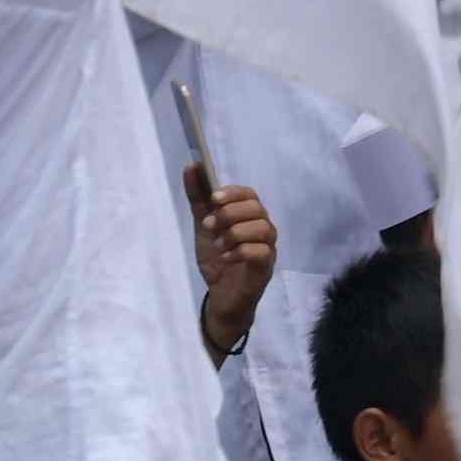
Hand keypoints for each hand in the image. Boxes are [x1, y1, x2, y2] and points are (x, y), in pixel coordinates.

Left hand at [187, 169, 276, 359]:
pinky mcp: (266, 268)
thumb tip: (192, 165)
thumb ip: (198, 197)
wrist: (220, 296)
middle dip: (230, 213)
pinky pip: (261, 252)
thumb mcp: (203, 225)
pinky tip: (225, 258)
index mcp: (249, 216)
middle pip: (257, 209)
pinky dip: (239, 252)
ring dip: (234, 233)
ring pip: (262, 228)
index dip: (233, 193)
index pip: (250, 194)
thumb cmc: (216, 257)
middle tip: (208, 225)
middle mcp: (263, 229)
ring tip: (217, 245)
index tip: (214, 197)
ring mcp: (268, 248)